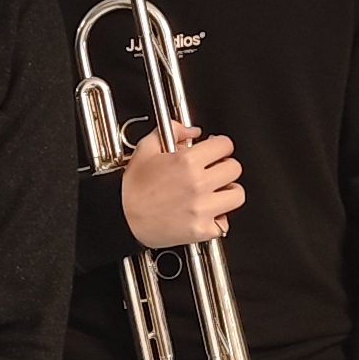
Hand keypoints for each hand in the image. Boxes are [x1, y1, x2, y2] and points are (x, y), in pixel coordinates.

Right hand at [120, 128, 242, 247]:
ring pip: (237, 195)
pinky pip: (224, 223)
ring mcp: (202, 208)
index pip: (225, 145)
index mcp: (187, 162)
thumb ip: (171, 130)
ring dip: (228, 191)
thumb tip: (190, 129)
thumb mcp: (146, 149)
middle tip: (214, 170)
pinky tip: (207, 212)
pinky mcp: (200, 229)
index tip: (216, 149)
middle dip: (225, 166)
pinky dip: (219, 219)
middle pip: (235, 168)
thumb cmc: (131, 189)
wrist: (121, 219)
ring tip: (216, 191)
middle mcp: (198, 185)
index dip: (220, 145)